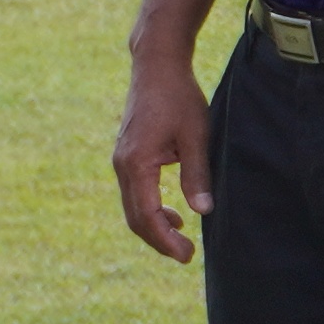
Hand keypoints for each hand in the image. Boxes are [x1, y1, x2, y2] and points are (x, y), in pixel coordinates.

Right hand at [112, 46, 211, 263]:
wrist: (156, 67)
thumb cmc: (179, 97)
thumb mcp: (196, 135)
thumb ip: (197, 174)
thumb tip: (203, 212)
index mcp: (136, 164)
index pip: (147, 215)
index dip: (165, 240)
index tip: (186, 255)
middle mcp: (122, 166)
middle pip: (135, 218)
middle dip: (159, 240)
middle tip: (187, 255)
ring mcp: (121, 161)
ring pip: (133, 207)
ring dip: (155, 226)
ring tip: (182, 240)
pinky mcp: (127, 156)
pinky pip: (135, 193)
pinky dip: (151, 209)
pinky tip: (175, 215)